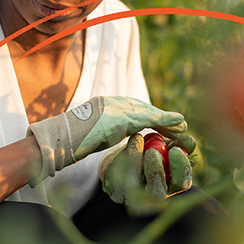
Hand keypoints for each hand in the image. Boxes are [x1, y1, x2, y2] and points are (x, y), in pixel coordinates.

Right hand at [27, 96, 186, 181]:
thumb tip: (100, 138)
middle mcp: (111, 102)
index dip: (148, 116)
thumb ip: (98, 131)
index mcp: (103, 104)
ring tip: (184, 127)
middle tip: (179, 124)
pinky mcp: (123, 119)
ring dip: (168, 120)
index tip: (160, 123)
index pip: (131, 108)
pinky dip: (167, 122)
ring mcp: (116, 108)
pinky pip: (150, 120)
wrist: (59, 139)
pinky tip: (180, 125)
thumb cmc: (65, 141)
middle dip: (161, 117)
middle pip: (142, 108)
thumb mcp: (85, 134)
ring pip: (149, 112)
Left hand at [99, 130, 198, 214]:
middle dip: (156, 171)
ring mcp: (135, 198)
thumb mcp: (167, 144)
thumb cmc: (152, 149)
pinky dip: (120, 162)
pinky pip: (117, 178)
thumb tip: (190, 141)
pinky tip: (122, 149)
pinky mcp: (117, 193)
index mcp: (171, 185)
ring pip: (134, 186)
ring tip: (137, 138)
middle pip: (157, 192)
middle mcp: (154, 196)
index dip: (180, 169)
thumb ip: (180, 143)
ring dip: (135, 160)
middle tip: (152, 151)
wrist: (124, 155)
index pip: (181, 184)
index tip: (175, 150)